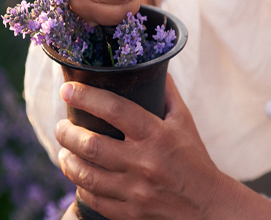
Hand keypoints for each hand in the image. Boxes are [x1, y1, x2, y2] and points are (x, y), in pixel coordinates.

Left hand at [55, 75, 270, 218]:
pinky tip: (78, 176)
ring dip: (67, 161)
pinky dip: (81, 186)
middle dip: (67, 132)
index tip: (67, 90)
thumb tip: (150, 64)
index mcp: (157, 134)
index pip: (114, 109)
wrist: (209, 206)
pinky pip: (94, 199)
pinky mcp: (131, 213)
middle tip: (61, 126)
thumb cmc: (194, 158)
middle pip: (91, 144)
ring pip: (86, 174)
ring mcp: (136, 190)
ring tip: (63, 152)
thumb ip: (165, 93)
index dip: (86, 96)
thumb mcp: (184, 121)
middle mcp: (145, 162)